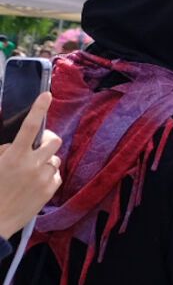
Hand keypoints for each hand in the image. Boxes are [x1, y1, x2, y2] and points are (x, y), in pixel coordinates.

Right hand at [0, 93, 60, 240]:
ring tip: (29, 171)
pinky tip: (33, 183)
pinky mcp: (50, 190)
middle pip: (53, 140)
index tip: (47, 94)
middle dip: (46, 139)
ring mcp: (43, 178)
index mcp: (14, 156)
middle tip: (36, 145)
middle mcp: (32, 165)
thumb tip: (13, 143)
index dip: (39, 108)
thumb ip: (4, 150)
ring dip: (45, 160)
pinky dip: (47, 175)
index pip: (29, 127)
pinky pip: (55, 174)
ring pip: (54, 158)